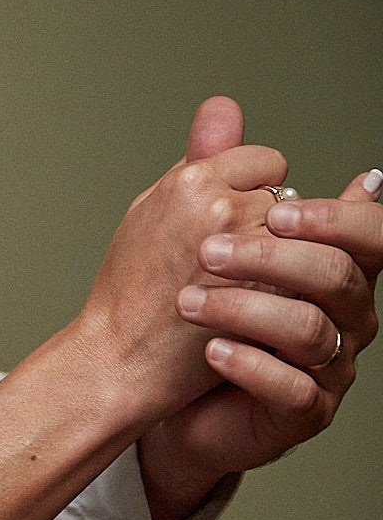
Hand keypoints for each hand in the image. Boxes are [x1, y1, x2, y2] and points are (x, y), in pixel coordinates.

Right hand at [71, 98, 285, 418]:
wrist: (118, 359)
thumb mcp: (153, 209)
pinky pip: (306, 273)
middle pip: (288, 197)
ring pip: (302, 235)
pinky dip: (290, 290)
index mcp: (189, 179)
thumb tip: (225, 104)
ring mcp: (247, 247)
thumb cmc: (129, 293)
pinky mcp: (268, 288)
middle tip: (230, 265)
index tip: (223, 231)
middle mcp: (220, 204)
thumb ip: (200, 158)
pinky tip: (256, 307)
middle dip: (269, 228)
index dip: (249, 196)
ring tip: (245, 287)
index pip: (264, 162)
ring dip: (286, 259)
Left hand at [139, 146, 380, 519]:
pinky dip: (249, 365)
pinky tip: (212, 350)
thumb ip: (220, 176)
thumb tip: (222, 107)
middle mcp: (343, 316)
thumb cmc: (194, 312)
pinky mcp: (301, 412)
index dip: (334, 217)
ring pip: (310, 331)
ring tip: (189, 303)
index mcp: (331, 267)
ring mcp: (327, 367)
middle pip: (338, 277)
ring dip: (246, 310)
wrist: (158, 388)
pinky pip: (291, 389)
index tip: (277, 204)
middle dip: (274, 259)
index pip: (367, 234)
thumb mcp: (205, 234)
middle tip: (209, 253)